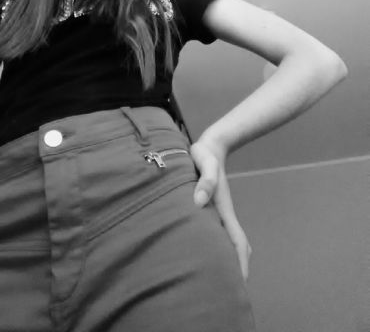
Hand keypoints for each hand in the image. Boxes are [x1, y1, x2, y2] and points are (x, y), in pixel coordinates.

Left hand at [190, 139, 251, 280]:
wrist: (209, 145)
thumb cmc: (204, 154)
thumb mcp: (205, 162)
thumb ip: (206, 180)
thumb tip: (199, 202)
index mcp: (223, 208)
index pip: (237, 241)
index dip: (240, 263)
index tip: (240, 284)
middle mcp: (222, 214)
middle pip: (236, 247)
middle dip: (236, 270)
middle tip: (228, 293)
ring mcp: (218, 212)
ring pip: (228, 241)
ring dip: (228, 259)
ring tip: (218, 280)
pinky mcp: (210, 208)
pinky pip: (218, 233)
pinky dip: (218, 247)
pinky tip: (206, 254)